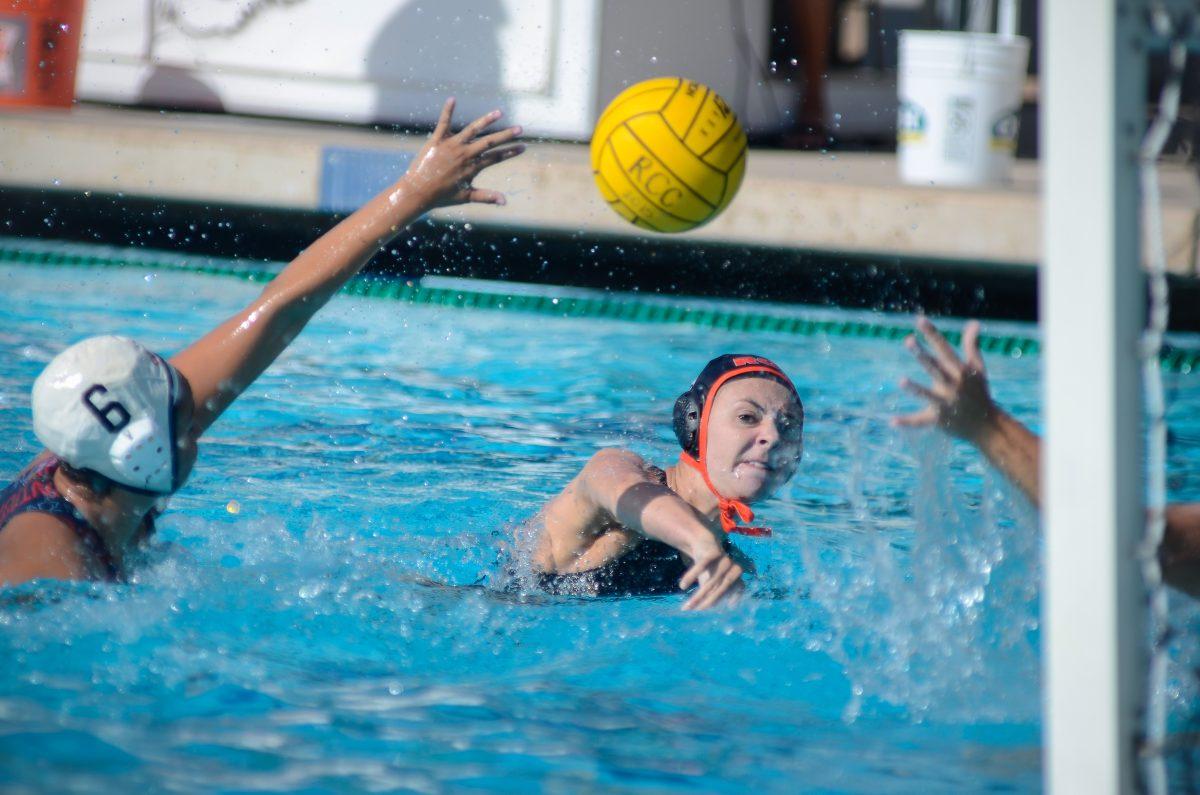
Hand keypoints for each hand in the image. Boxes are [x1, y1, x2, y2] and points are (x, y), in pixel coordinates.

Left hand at [402, 98, 524, 207]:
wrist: (418, 192)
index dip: (510, 153)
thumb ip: (486, 197)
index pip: (496, 158)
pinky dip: (448, 111)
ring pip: (472, 130)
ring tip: (499, 112)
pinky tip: (453, 99)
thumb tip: (505, 202)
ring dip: (486, 120)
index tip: (523, 147)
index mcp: (472, 168)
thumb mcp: (466, 197)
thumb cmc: (441, 196)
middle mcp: (464, 154)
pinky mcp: (437, 140)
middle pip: (489, 142)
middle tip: (519, 129)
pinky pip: (444, 123)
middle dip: (505, 136)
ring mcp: (451, 146)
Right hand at [679, 543, 744, 609]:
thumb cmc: (710, 569)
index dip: (730, 603)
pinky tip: (682, 586)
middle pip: (721, 589)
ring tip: (686, 606)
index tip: (720, 613)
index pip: (736, 593)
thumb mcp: (712, 584)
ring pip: (710, 581)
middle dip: (708, 602)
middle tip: (696, 612)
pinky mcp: (713, 552)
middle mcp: (734, 568)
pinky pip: (701, 566)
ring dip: (698, 595)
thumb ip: (714, 598)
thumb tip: (707, 615)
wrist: (703, 544)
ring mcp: (724, 560)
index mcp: (738, 578)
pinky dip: (691, 576)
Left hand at [892, 317, 996, 441]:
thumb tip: (973, 322)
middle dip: (923, 355)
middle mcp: (954, 385)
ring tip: (901, 381)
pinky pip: (921, 422)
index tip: (919, 320)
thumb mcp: (978, 368)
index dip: (932, 334)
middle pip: (936, 368)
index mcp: (960, 371)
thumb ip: (971, 345)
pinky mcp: (938, 420)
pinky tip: (892, 421)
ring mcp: (946, 403)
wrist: (987, 426)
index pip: (944, 349)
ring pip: (928, 395)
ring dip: (916, 389)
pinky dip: (907, 423)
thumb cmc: (979, 393)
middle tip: (908, 340)